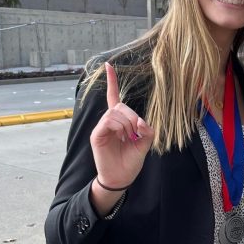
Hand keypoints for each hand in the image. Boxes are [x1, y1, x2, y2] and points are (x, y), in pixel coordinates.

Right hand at [90, 62, 154, 190]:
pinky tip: (122, 136)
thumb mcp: (145, 145)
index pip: (113, 97)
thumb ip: (147, 131)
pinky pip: (108, 121)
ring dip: (127, 123)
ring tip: (129, 138)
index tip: (108, 66)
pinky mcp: (96, 135)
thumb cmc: (130, 161)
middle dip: (132, 117)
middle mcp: (108, 122)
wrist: (120, 178)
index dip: (112, 82)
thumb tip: (141, 121)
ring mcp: (101, 128)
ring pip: (115, 112)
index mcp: (119, 122)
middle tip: (136, 133)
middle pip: (120, 105)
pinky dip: (119, 126)